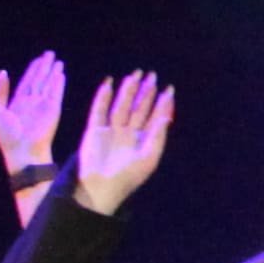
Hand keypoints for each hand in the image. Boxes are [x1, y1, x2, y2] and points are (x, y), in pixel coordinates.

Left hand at [0, 53, 65, 178]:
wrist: (23, 152)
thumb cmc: (7, 136)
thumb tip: (3, 72)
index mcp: (18, 103)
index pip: (27, 82)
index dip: (33, 70)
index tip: (39, 59)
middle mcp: (32, 103)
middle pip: (40, 80)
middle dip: (45, 67)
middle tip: (51, 54)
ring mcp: (43, 106)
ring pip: (49, 85)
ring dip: (53, 73)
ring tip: (58, 61)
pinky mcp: (53, 110)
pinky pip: (56, 93)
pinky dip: (58, 84)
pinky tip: (61, 74)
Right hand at [69, 70, 174, 214]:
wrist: (100, 187)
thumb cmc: (127, 177)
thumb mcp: (148, 158)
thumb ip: (157, 137)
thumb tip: (166, 117)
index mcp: (144, 141)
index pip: (155, 117)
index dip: (162, 103)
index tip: (169, 89)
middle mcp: (129, 134)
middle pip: (139, 108)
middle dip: (146, 92)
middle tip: (152, 75)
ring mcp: (111, 130)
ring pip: (121, 105)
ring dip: (128, 90)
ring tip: (134, 75)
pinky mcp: (94, 130)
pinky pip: (99, 109)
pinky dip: (103, 96)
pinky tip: (109, 83)